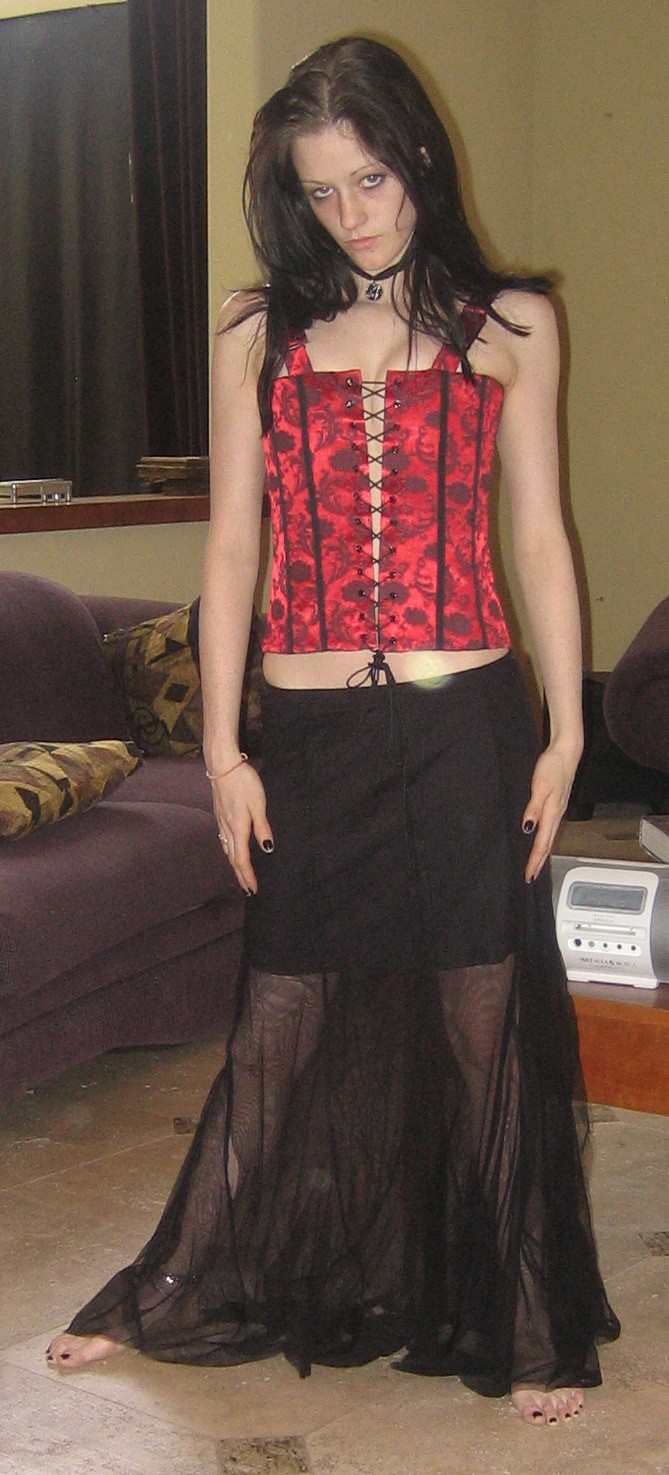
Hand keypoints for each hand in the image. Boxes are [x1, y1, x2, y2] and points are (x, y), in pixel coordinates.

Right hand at [210, 763, 272, 893]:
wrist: (222, 765)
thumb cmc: (243, 781)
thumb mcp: (258, 803)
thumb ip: (262, 827)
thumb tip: (267, 849)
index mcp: (238, 827)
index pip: (241, 859)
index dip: (247, 875)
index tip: (253, 889)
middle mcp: (226, 828)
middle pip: (232, 858)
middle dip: (240, 875)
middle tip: (247, 889)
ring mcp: (220, 821)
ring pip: (227, 849)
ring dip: (234, 864)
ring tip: (241, 874)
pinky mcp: (219, 814)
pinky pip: (224, 840)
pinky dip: (229, 852)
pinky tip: (232, 850)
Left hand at [522, 742, 580, 881]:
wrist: (566, 751)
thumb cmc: (553, 766)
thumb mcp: (540, 786)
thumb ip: (534, 807)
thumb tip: (528, 828)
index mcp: (552, 813)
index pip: (542, 843)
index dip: (535, 860)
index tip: (528, 876)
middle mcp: (556, 814)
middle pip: (547, 844)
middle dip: (539, 862)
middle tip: (531, 877)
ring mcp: (558, 810)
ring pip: (549, 837)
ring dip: (542, 852)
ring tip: (536, 864)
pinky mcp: (557, 803)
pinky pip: (550, 828)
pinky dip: (545, 839)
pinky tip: (541, 838)